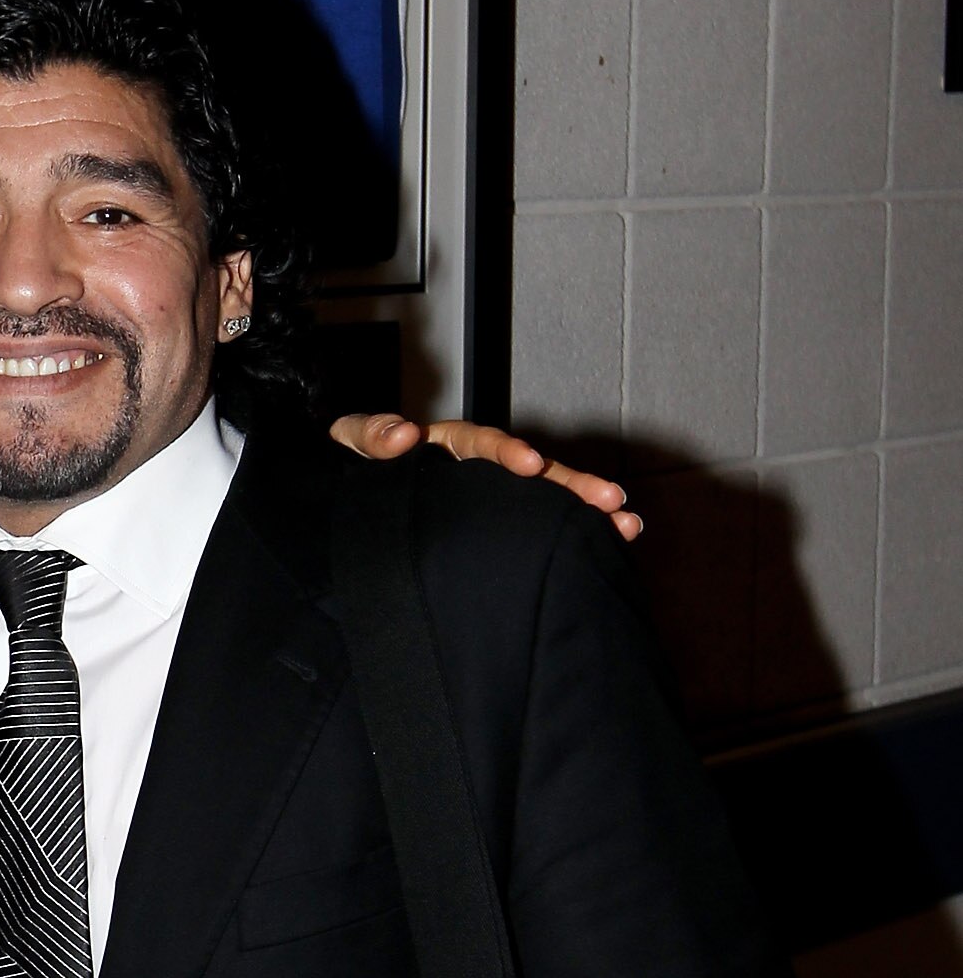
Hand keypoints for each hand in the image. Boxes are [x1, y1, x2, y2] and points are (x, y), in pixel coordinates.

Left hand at [329, 412, 641, 540]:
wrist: (353, 504)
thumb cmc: (357, 470)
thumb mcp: (352, 446)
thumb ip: (371, 435)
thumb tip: (404, 436)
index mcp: (447, 448)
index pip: (482, 444)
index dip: (505, 452)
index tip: (529, 465)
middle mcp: (479, 470)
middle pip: (533, 472)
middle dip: (571, 484)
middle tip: (608, 499)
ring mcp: (493, 499)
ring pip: (546, 499)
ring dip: (585, 509)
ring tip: (626, 523)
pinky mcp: (496, 528)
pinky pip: (541, 526)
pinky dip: (576, 531)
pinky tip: (613, 542)